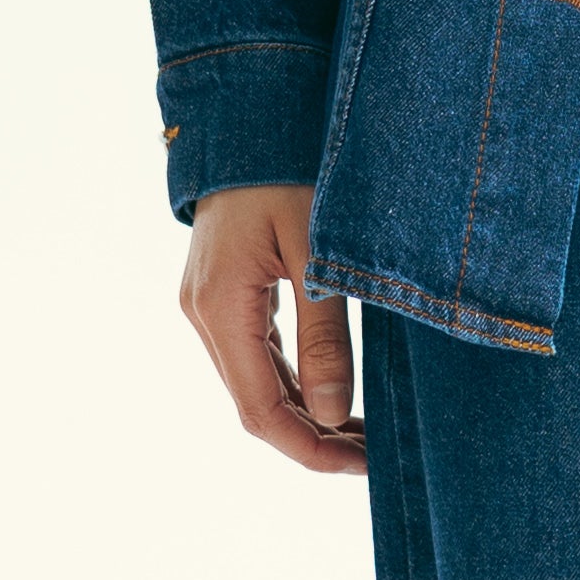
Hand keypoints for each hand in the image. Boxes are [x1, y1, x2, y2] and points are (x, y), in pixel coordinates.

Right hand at [180, 180, 364, 472]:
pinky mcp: (225, 290)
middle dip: (313, 438)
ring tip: (363, 431)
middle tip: (374, 455)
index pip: (261, 411)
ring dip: (305, 413)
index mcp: (220, 308)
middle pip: (255, 405)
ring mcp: (210, 303)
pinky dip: (294, 380)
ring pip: (255, 382)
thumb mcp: (316, 251)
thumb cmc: (286, 169)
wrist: (249, 113)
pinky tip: (333, 390)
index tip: (363, 466)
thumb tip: (332, 412)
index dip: (310, 449)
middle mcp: (204, 313)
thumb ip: (324, 335)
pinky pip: (257, 353)